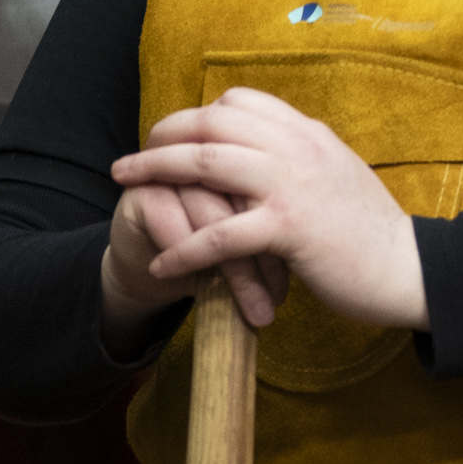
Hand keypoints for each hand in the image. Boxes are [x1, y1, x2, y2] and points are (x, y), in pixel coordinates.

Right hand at [98, 168, 287, 344]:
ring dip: (235, 269)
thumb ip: (280, 233)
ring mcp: (171, 170)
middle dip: (266, 255)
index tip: (305, 277)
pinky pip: (174, 227)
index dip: (290, 231)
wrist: (151, 270)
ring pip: (212, 214)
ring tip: (255, 310)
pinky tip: (201, 291)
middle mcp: (207, 156)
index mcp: (242, 154)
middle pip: (245, 197)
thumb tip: (321, 259)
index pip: (274, 185)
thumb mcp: (252, 244)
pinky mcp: (141, 193)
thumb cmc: (210, 256)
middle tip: (280, 299)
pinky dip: (192, 262)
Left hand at [107, 89, 429, 336]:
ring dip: (156, 172)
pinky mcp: (288, 229)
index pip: (239, 100)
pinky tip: (161, 262)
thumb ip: (304, 155)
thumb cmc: (372, 230)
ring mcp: (291, 185)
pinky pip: (220, 234)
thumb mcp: (338, 172)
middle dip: (163, 135)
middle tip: (132, 155)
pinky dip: (184, 248)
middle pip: (211, 121)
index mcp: (306, 132)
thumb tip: (275, 144)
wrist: (408, 268)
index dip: (198, 113)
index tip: (174, 133)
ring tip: (123, 186)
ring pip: (206, 163)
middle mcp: (296, 147)